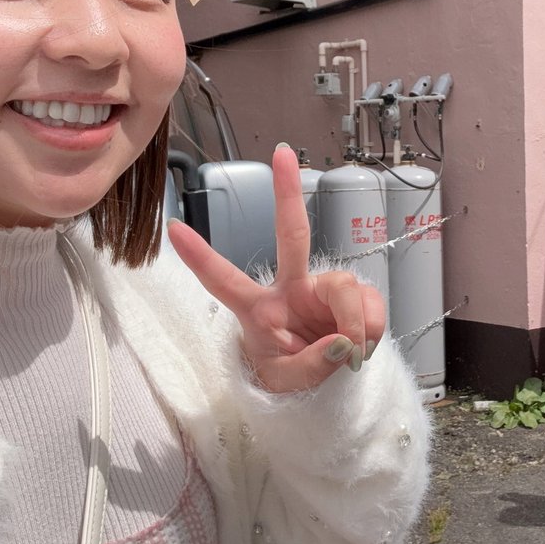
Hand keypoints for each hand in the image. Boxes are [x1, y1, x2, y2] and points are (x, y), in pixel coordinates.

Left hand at [167, 143, 385, 392]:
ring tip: (352, 353)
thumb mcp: (287, 384)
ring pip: (346, 287)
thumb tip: (342, 341)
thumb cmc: (288, 375)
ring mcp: (323, 288)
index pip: (224, 281)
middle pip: (291, 235)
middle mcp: (290, 288)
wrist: (323, 389)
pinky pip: (370, 304)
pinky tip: (364, 343)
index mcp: (259, 309)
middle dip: (286, 194)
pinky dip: (371, 327)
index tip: (173, 228)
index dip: (200, 257)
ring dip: (354, 323)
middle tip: (281, 154)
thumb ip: (312, 365)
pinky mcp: (354, 295)